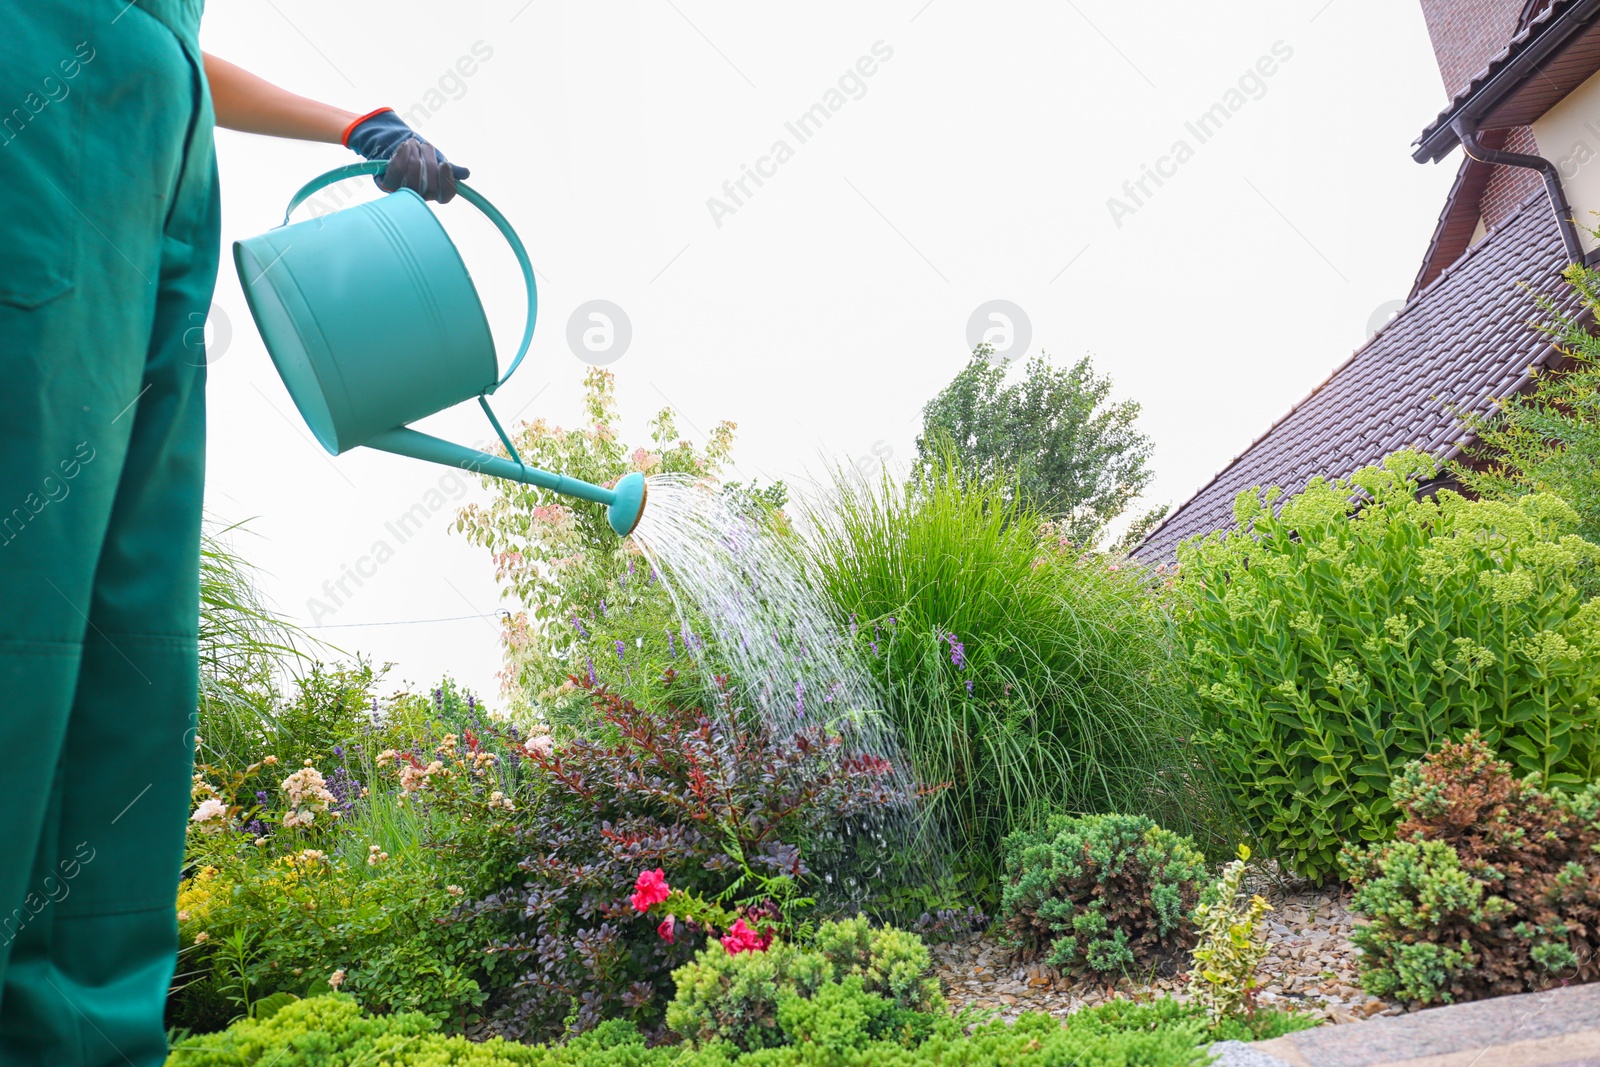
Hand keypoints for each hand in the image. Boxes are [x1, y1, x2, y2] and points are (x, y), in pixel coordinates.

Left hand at [343, 109, 468, 203]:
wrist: (396, 144)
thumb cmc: (419, 154)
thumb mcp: (436, 159)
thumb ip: (450, 167)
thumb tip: (466, 174)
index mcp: (435, 192)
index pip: (445, 196)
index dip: (447, 182)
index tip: (445, 163)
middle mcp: (419, 196)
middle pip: (429, 186)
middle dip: (429, 161)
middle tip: (426, 146)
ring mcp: (402, 191)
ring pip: (413, 177)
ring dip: (415, 155)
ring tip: (414, 143)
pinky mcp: (386, 184)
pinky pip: (396, 172)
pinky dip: (402, 156)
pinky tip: (406, 146)